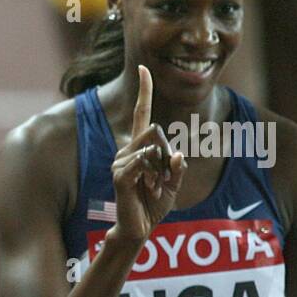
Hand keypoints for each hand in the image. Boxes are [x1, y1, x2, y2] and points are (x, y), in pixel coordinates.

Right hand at [108, 64, 186, 246]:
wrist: (139, 227)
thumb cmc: (154, 204)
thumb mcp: (174, 183)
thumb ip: (177, 167)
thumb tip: (177, 154)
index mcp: (140, 148)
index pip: (141, 113)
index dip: (144, 90)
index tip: (143, 68)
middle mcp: (126, 150)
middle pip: (155, 131)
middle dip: (167, 155)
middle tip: (163, 179)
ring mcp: (120, 163)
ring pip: (152, 148)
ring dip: (161, 170)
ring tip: (154, 188)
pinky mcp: (119, 176)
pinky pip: (142, 163)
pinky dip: (153, 175)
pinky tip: (150, 188)